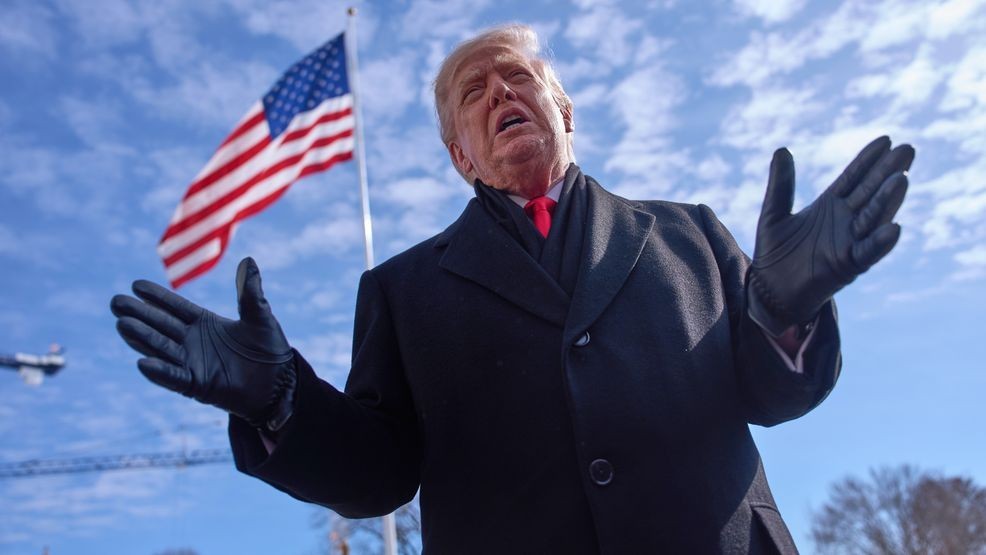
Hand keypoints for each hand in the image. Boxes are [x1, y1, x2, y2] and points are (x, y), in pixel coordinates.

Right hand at [110, 257, 295, 428]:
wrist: (280, 383)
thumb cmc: (269, 350)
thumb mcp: (259, 317)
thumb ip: (250, 292)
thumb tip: (249, 261)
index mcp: (205, 323)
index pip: (175, 307)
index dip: (157, 297)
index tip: (136, 284)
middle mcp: (193, 342)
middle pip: (161, 325)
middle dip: (139, 314)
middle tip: (116, 301)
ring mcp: (193, 364)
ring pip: (161, 348)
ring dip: (141, 338)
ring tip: (121, 324)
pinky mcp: (198, 385)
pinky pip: (175, 378)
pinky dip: (160, 372)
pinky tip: (142, 363)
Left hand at [747, 136, 913, 335]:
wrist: (767, 290)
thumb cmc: (774, 253)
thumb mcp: (773, 213)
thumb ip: (781, 184)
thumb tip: (782, 149)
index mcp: (830, 206)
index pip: (854, 178)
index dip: (868, 159)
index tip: (886, 139)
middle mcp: (845, 222)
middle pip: (870, 192)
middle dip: (888, 172)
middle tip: (908, 149)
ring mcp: (848, 243)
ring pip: (873, 218)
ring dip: (888, 200)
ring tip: (901, 179)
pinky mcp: (846, 266)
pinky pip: (868, 253)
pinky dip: (880, 242)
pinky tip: (895, 227)